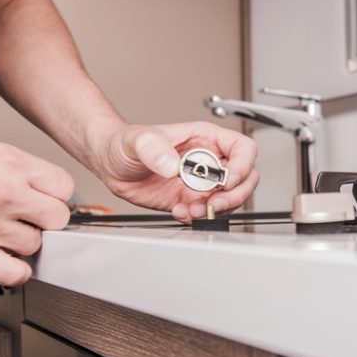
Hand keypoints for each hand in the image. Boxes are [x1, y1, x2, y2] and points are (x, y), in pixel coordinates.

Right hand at [0, 137, 73, 285]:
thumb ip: (14, 171)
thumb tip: (40, 191)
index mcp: (7, 162)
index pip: (64, 186)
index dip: (56, 197)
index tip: (47, 202)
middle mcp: (3, 191)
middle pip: (58, 218)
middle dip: (46, 222)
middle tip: (29, 221)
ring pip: (36, 246)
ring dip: (24, 245)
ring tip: (3, 236)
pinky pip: (16, 273)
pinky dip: (14, 271)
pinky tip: (2, 260)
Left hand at [92, 122, 258, 221]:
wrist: (110, 164)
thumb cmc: (126, 142)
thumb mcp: (137, 140)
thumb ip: (154, 148)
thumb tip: (173, 165)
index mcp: (206, 139)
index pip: (242, 149)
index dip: (242, 166)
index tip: (227, 180)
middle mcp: (209, 161)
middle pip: (245, 178)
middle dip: (235, 195)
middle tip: (214, 203)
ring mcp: (201, 182)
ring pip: (229, 199)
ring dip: (215, 209)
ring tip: (190, 209)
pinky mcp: (191, 200)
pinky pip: (207, 213)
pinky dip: (197, 217)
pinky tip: (178, 210)